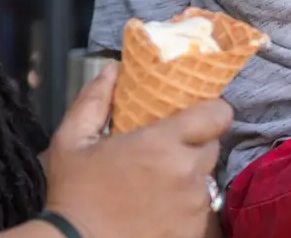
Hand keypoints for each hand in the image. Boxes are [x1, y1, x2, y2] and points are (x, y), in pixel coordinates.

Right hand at [42, 65, 231, 237]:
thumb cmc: (73, 195)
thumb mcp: (72, 141)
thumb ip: (94, 101)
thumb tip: (112, 69)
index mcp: (163, 143)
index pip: (217, 115)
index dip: (210, 112)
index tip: (194, 115)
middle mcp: (187, 172)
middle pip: (211, 146)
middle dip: (193, 145)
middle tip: (164, 152)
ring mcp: (194, 206)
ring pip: (206, 179)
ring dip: (189, 177)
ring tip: (157, 185)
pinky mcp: (194, 231)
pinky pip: (201, 209)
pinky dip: (185, 206)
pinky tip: (158, 210)